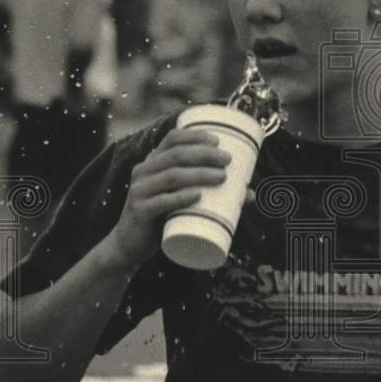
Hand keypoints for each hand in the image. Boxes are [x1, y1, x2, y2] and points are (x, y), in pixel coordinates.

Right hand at [105, 127, 240, 273]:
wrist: (130, 245)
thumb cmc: (162, 217)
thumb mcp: (182, 201)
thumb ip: (211, 195)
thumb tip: (250, 194)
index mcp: (152, 162)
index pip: (172, 139)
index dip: (194, 136)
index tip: (218, 141)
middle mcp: (143, 172)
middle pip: (175, 156)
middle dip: (204, 154)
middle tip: (227, 161)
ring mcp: (139, 191)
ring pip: (171, 177)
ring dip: (198, 174)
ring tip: (221, 177)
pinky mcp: (140, 212)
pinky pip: (160, 202)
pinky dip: (180, 198)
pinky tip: (196, 195)